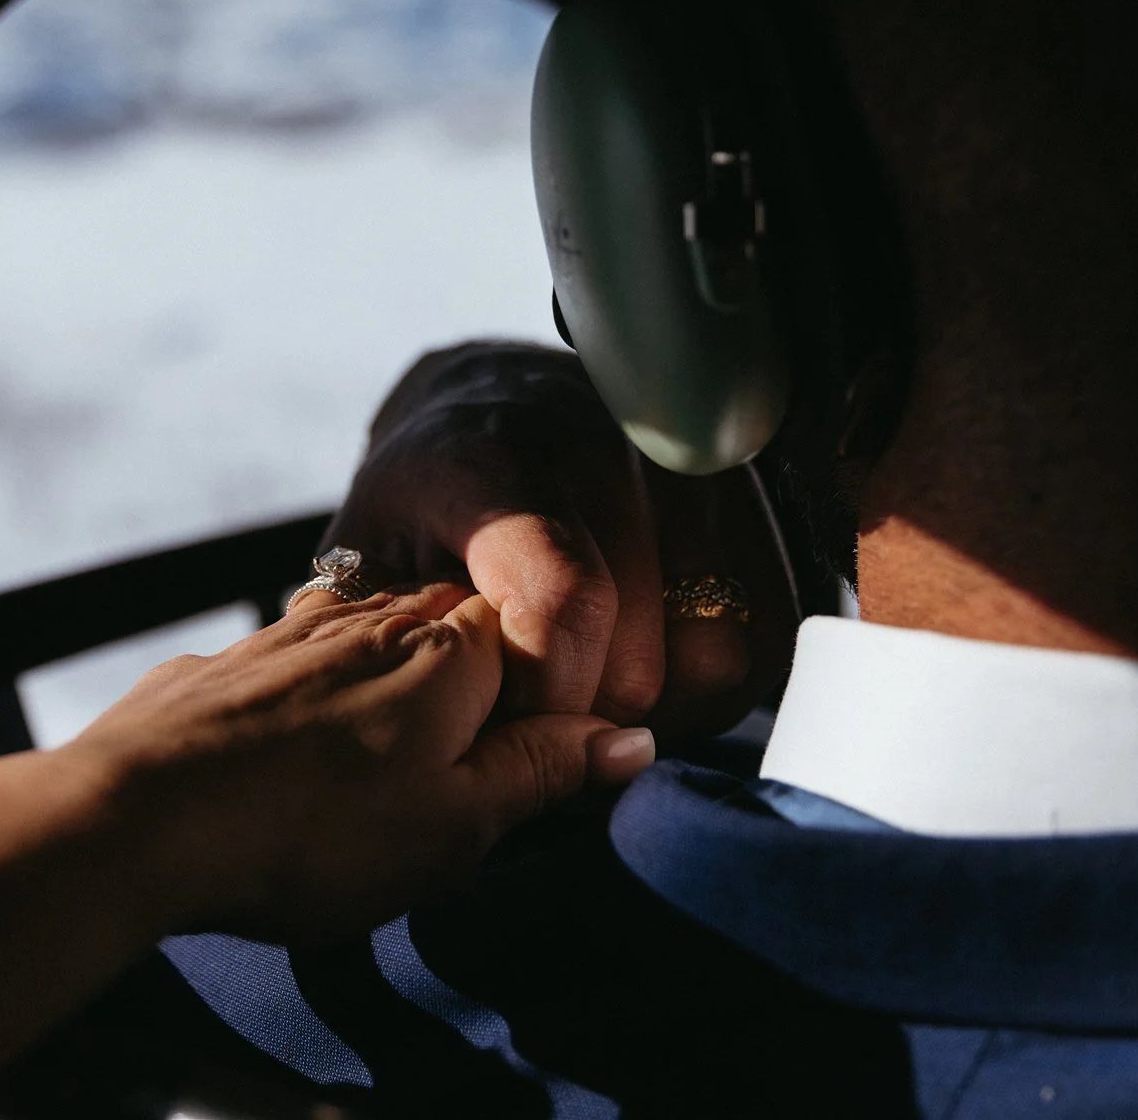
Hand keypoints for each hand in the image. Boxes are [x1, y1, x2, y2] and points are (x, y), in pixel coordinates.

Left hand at [75, 582, 653, 942]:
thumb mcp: (454, 827)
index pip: (543, 632)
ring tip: (378, 777)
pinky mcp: (227, 660)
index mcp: (452, 650)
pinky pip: (300, 666)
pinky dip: (316, 704)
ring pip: (377, 643)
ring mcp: (294, 630)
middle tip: (464, 781)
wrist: (136, 816)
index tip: (542, 765)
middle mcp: (377, 616)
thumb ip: (543, 771)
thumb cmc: (311, 832)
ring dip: (395, 695)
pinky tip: (296, 760)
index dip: (555, 695)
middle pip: (461, 630)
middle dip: (480, 690)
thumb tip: (630, 739)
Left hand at [317, 343, 798, 736]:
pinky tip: (656, 675)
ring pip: (717, 655)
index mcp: (496, 461)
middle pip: (641, 653)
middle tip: (540, 715)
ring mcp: (693, 476)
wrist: (495, 404)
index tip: (506, 720)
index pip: (563, 599)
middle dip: (586, 718)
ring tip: (598, 695)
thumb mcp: (371, 551)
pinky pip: (767, 639)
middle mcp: (608, 455)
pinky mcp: (753, 505)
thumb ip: (393, 633)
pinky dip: (717, 687)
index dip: (544, 692)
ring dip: (660, 709)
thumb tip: (438, 734)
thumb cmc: (424, 505)